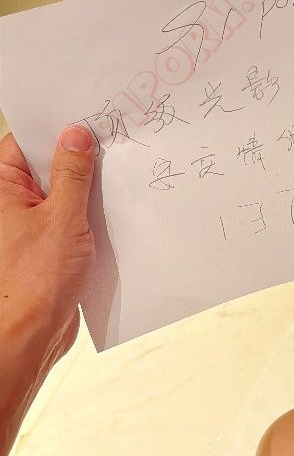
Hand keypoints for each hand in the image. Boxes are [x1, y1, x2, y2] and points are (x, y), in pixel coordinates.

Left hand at [0, 126, 95, 353]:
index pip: (25, 143)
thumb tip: (76, 136)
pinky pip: (73, 223)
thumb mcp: (61, 218)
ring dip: (89, 193)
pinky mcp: (50, 249)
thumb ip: (72, 175)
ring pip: (64, 196)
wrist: (29, 336)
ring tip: (120, 181)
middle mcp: (12, 204)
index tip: (88, 119)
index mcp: (2, 189)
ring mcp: (31, 227)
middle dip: (80, 160)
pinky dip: (91, 219)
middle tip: (114, 146)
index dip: (56, 130)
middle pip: (48, 168)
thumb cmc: (33, 282)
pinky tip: (115, 216)